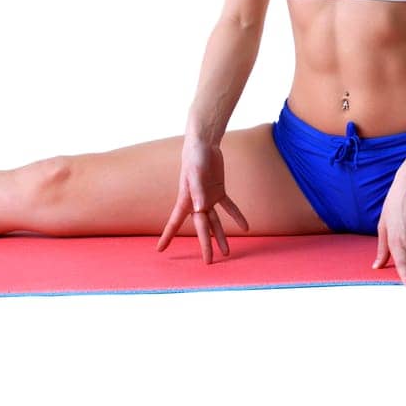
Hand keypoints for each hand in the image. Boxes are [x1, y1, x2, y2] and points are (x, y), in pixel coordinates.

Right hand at [155, 133, 249, 263]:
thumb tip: (201, 209)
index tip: (160, 249)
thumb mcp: (196, 172)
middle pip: (201, 228)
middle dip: (205, 245)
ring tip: (226, 252)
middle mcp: (196, 202)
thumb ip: (198, 190)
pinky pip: (228, 207)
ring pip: (215, 222)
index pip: (175, 221)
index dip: (168, 236)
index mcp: (186, 199)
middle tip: (208, 262)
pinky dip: (236, 216)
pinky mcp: (218, 191)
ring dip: (220, 236)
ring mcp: (208, 197)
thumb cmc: (195, 156)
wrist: (203, 143)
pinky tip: (245, 227)